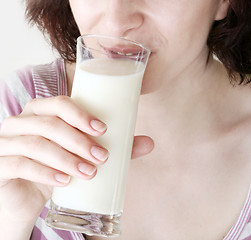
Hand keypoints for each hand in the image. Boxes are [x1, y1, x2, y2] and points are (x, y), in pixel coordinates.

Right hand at [0, 96, 153, 225]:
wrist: (26, 194)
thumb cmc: (55, 167)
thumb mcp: (80, 155)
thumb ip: (111, 146)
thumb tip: (148, 143)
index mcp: (41, 113)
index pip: (59, 104)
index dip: (80, 114)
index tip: (103, 129)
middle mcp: (21, 122)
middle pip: (49, 123)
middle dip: (78, 140)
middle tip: (101, 156)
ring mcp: (6, 143)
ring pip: (36, 143)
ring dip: (66, 158)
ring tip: (89, 172)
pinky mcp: (0, 165)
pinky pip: (19, 164)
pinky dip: (44, 172)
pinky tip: (64, 181)